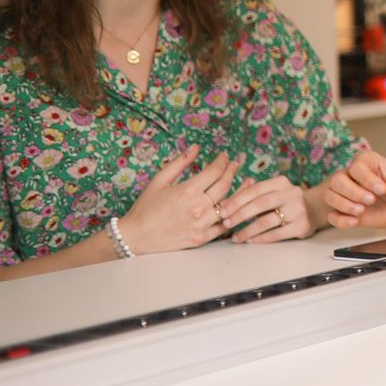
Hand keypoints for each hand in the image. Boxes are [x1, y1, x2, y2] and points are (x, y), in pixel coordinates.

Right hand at [118, 147, 239, 254]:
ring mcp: (202, 224)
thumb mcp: (159, 181)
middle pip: (225, 185)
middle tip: (236, 164)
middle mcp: (198, 207)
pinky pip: (224, 226)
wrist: (136, 236)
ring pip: (229, 205)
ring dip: (241, 192)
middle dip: (232, 172)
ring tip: (249, 182)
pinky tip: (239, 207)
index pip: (214, 171)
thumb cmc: (145, 208)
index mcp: (188, 191)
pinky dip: (233, 215)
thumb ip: (179, 163)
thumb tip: (196, 148)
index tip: (224, 156)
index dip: (222, 161)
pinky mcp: (202, 238)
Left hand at [220, 174, 316, 243]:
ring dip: (248, 230)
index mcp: (281, 182)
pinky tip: (250, 240)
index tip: (222, 211)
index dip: (237, 200)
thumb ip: (250, 195)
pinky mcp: (303, 225)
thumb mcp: (270, 193)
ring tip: (236, 237)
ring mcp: (299, 209)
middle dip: (240, 214)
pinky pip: (277, 234)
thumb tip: (223, 203)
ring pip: (268, 221)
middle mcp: (292, 193)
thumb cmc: (283, 202)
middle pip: (261, 203)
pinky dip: (261, 238)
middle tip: (226, 224)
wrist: (313, 210)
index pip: (256, 189)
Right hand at [319, 149, 385, 228]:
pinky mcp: (346, 211)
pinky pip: (332, 215)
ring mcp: (347, 194)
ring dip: (343, 205)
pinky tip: (354, 222)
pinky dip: (339, 220)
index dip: (367, 179)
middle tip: (371, 200)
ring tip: (361, 211)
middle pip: (337, 180)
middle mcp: (352, 176)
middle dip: (353, 192)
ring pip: (329, 196)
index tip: (382, 190)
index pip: (357, 167)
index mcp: (367, 162)